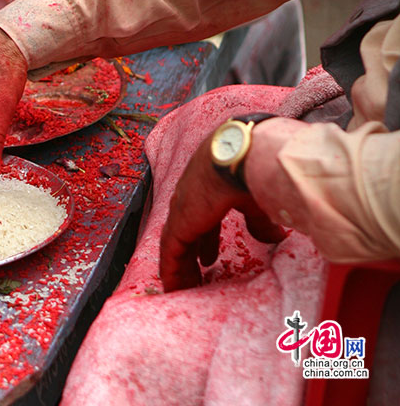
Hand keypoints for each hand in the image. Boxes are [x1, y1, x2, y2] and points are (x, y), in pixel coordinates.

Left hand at [159, 132, 285, 291]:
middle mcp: (190, 197)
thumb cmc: (252, 169)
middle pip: (187, 232)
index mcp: (208, 187)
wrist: (240, 157)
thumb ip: (260, 220)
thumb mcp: (257, 199)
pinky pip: (170, 253)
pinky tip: (173, 287)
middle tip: (196, 274)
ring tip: (184, 287)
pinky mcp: (178, 222)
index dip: (205, 240)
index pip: (202, 218)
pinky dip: (171, 271)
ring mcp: (182, 209)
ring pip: (176, 244)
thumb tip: (274, 239)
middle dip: (191, 254)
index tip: (208, 258)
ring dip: (180, 267)